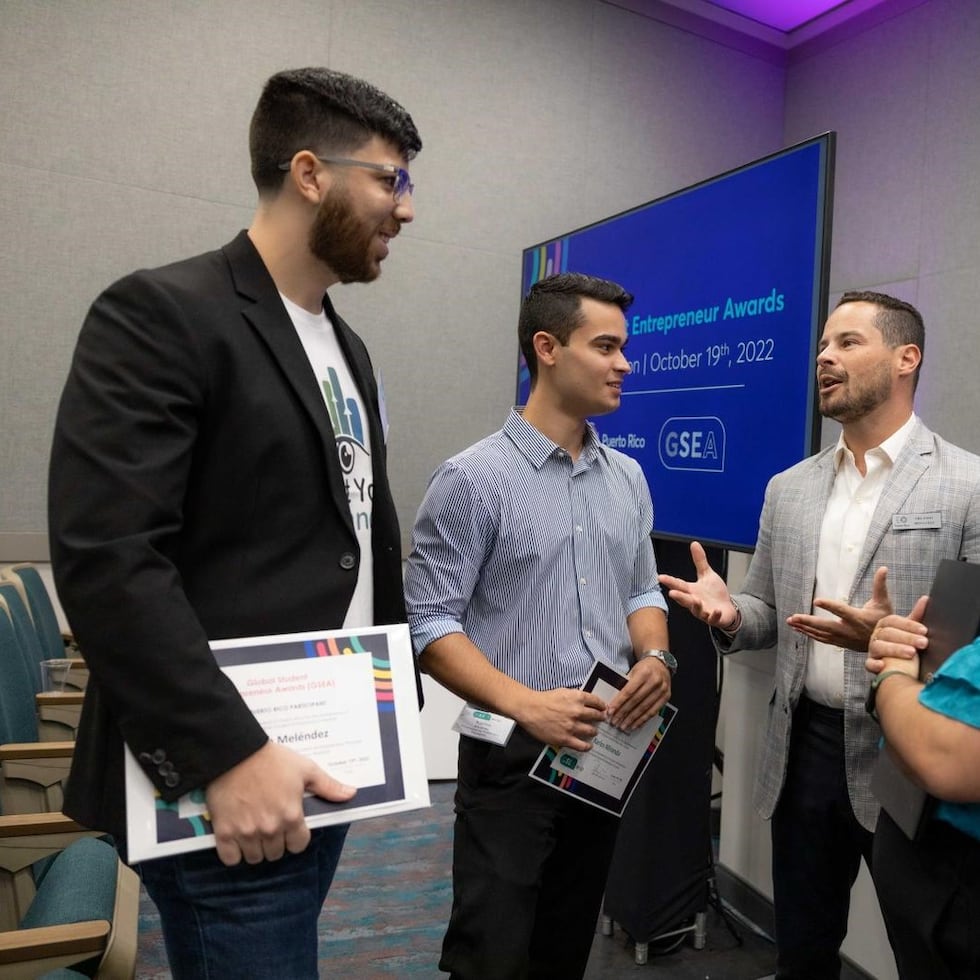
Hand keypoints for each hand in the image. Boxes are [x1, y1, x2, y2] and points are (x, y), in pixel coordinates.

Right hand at [205, 741, 355, 866]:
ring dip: (256, 848)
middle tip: (270, 825)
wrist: (236, 752)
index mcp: (291, 816)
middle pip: (276, 854)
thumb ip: (328, 786)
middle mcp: (270, 829)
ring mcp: (246, 832)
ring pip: (255, 858)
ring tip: (254, 831)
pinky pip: (231, 859)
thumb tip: (351, 794)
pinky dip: (233, 853)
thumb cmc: (272, 759)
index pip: (298, 845)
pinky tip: (236, 838)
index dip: (296, 837)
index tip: (290, 827)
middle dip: (276, 842)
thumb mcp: (305, 769)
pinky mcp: (224, 832)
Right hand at [517, 688, 606, 750]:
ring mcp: (572, 726)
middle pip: (596, 716)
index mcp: (577, 698)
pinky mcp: (566, 738)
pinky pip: (582, 745)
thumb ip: (575, 696)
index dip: (602, 705)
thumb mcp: (562, 691)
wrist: (529, 709)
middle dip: (600, 718)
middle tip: (601, 719)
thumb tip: (585, 701)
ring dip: (594, 731)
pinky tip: (588, 745)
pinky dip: (587, 746)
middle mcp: (577, 712)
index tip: (604, 708)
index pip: (596, 701)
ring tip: (594, 732)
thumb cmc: (543, 700)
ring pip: (591, 731)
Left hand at [606, 656, 670, 731]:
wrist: (661, 663)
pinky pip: (653, 711)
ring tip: (623, 726)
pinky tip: (635, 724)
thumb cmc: (644, 667)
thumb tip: (614, 702)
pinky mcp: (666, 697)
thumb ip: (625, 684)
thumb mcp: (633, 671)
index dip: (619, 703)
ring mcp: (662, 690)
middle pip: (636, 701)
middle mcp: (654, 681)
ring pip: (645, 708)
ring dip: (632, 719)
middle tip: (615, 721)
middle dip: (624, 713)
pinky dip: (643, 719)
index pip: (629, 691)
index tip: (611, 711)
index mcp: (644, 673)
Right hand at [658, 541, 737, 628]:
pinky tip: (715, 611)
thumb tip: (694, 544)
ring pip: (697, 610)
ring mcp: (704, 611)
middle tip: (672, 593)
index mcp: (691, 591)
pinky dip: (713, 616)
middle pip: (685, 599)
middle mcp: (695, 602)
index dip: (669, 581)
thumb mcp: (707, 574)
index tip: (660, 577)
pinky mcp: (714, 618)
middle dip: (679, 596)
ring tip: (696, 600)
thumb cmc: (714, 594)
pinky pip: (713, 618)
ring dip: (695, 606)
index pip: (678, 585)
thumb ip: (700, 560)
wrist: (727, 610)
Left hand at [786, 565, 891, 651]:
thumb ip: (880, 585)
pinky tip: (799, 629)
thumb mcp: (884, 602)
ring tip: (790, 622)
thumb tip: (883, 568)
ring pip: (820, 634)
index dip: (829, 605)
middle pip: (825, 626)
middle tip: (792, 617)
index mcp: (858, 618)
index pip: (841, 610)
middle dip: (808, 621)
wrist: (887, 645)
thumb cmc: (883, 620)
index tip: (816, 600)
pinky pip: (821, 639)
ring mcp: (843, 639)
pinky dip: (809, 634)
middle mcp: (848, 630)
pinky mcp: (839, 643)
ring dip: (804, 628)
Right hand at [866, 595, 928, 673]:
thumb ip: (916, 614)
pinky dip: (875, 665)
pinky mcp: (871, 663)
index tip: (924, 630)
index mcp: (885, 625)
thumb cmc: (901, 641)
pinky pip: (869, 664)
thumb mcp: (908, 627)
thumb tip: (926, 598)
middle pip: (887, 633)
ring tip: (912, 653)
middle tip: (924, 643)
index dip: (909, 625)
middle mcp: (877, 635)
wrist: (892, 659)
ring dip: (895, 649)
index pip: (893, 621)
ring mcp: (873, 649)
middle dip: (906, 638)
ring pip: (879, 647)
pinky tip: (883, 666)